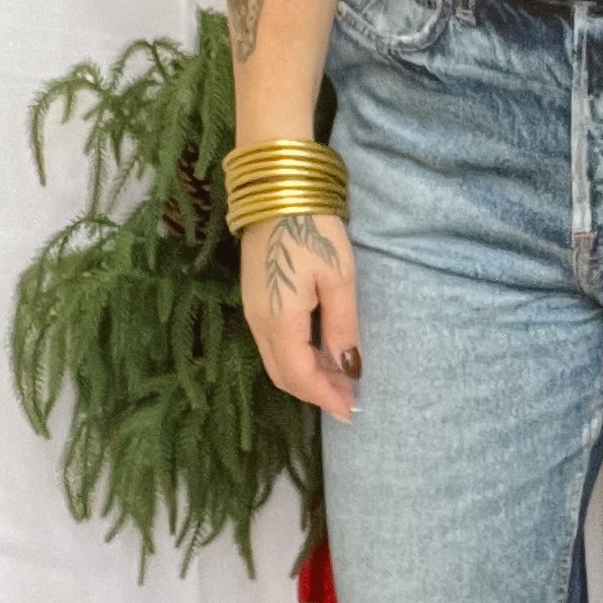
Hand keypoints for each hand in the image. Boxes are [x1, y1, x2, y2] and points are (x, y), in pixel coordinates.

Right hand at [242, 211, 361, 421]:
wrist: (276, 191)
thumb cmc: (313, 230)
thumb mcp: (339, 278)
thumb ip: (342, 327)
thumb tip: (349, 368)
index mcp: (279, 321)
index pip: (299, 376)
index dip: (324, 397)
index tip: (350, 410)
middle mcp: (258, 323)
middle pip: (283, 376)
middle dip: (315, 392)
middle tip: (348, 399)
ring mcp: (252, 311)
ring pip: (276, 361)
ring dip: (306, 376)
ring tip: (340, 379)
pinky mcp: (254, 300)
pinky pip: (273, 343)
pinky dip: (296, 357)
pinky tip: (320, 352)